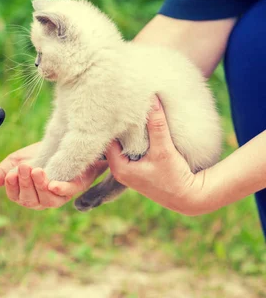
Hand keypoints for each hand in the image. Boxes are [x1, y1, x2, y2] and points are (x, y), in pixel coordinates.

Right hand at [0, 143, 107, 209]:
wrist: (62, 144)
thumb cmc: (39, 156)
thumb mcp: (17, 161)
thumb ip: (3, 171)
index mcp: (26, 194)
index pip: (16, 196)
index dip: (12, 187)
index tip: (10, 175)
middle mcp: (42, 199)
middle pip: (30, 200)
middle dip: (26, 184)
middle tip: (24, 167)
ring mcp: (59, 195)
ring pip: (48, 200)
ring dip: (40, 186)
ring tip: (37, 170)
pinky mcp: (75, 186)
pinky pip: (68, 192)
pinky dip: (61, 189)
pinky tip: (54, 185)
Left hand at [106, 96, 202, 214]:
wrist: (190, 197)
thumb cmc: (175, 177)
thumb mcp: (164, 149)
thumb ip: (157, 125)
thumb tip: (152, 100)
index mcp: (119, 168)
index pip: (108, 139)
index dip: (112, 123)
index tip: (115, 107)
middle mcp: (119, 170)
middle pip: (113, 142)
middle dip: (118, 126)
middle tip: (119, 105)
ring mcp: (128, 171)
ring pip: (122, 146)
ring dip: (126, 133)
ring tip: (128, 112)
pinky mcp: (137, 169)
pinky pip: (130, 150)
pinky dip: (133, 140)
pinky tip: (138, 126)